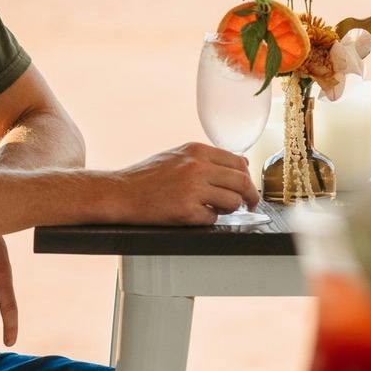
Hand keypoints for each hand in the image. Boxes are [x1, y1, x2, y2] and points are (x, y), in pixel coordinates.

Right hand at [112, 142, 259, 224]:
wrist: (121, 193)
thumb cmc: (146, 176)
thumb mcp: (178, 156)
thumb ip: (208, 158)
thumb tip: (242, 164)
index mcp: (197, 151)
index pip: (238, 162)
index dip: (247, 177)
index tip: (247, 187)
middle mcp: (197, 167)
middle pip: (242, 182)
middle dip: (250, 196)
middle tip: (249, 204)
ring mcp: (192, 189)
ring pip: (232, 202)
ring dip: (229, 209)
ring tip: (215, 209)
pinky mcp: (186, 210)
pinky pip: (212, 218)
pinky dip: (208, 219)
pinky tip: (194, 214)